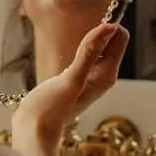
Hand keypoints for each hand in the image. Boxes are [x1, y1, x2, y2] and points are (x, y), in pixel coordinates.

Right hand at [12, 23, 129, 144]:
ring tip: (69, 55)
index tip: (87, 33)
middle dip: (97, 32)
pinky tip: (66, 60)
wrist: (34, 129)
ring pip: (98, 47)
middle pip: (111, 41)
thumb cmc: (51, 108)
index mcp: (107, 74)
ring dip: (87, 40)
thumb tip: (109, 28)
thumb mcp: (71, 78)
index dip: (107, 27)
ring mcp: (91, 77)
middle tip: (76, 45)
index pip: (120, 38)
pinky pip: (86, 55)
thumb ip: (90, 53)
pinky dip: (78, 49)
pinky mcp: (78, 78)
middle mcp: (103, 76)